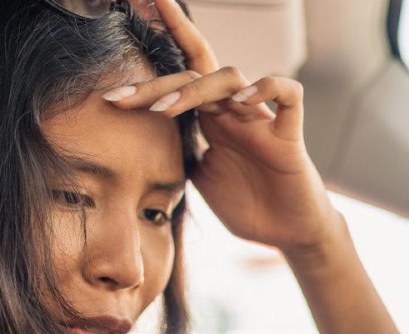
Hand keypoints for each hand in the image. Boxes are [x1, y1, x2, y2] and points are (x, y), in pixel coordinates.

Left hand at [108, 0, 337, 253]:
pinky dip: (265, 89)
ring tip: (166, 112)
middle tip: (119, 98)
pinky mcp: (289, 135)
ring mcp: (261, 120)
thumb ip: (180, 153)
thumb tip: (144, 141)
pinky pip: (287, 95)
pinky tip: (241, 104)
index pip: (186, 72)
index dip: (164, 43)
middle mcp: (235, 112)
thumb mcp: (201, 180)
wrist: (290, 235)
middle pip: (195, 73)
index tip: (132, 23)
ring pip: (231, 77)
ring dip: (194, 91)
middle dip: (155, 82)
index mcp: (214, 120)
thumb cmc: (250, 206)